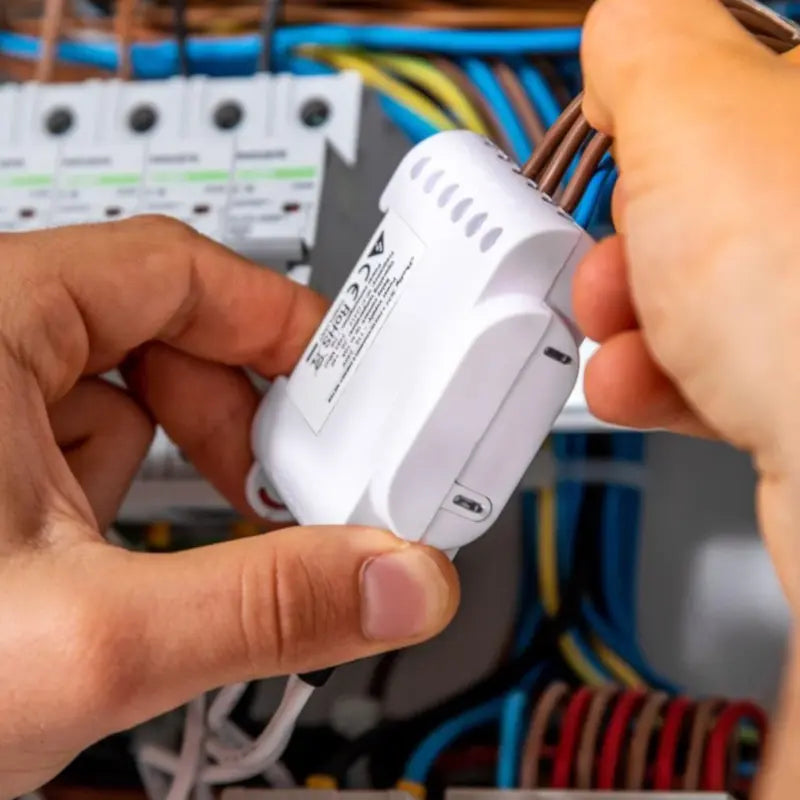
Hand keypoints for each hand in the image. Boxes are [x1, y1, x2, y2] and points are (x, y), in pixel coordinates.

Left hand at [0, 217, 457, 796]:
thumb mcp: (88, 640)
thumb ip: (269, 608)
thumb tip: (395, 584)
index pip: (181, 267)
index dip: (280, 323)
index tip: (346, 385)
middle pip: (167, 338)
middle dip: (237, 422)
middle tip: (290, 491)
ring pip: (134, 409)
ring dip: (182, 475)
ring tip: (190, 549)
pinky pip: (95, 455)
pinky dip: (133, 503)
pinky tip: (121, 570)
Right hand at [574, 2, 799, 793]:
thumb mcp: (693, 113)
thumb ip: (646, 42)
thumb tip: (625, 32)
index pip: (743, 66)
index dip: (670, 102)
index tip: (625, 133)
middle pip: (722, 191)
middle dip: (639, 234)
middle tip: (620, 258)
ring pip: (714, 286)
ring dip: (634, 315)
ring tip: (622, 336)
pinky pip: (722, 361)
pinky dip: (663, 375)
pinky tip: (640, 385)